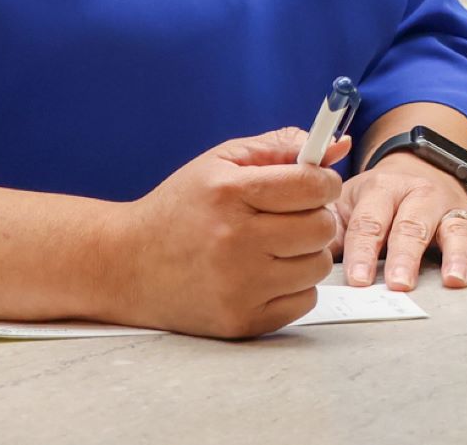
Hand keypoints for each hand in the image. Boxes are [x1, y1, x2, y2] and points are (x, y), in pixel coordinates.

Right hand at [109, 128, 348, 338]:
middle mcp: (235, 241)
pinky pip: (304, 301)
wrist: (128, 265)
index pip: (309, 184)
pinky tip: (268, 273)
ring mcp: (238, 286)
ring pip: (318, 266)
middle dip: (317, 215)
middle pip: (321, 226)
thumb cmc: (180, 208)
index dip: (324, 180)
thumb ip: (279, 147)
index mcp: (229, 193)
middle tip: (294, 215)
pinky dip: (295, 286)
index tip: (316, 183)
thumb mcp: (221, 162)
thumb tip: (339, 145)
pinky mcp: (241, 321)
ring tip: (278, 245)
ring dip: (307, 252)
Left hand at [337, 152, 466, 291]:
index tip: (359, 280)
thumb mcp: (347, 202)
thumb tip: (311, 260)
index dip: (364, 250)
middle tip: (400, 285)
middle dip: (407, 256)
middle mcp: (421, 194)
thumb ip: (331, 229)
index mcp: (383, 189)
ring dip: (457, 255)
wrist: (416, 167)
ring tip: (454, 281)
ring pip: (457, 228)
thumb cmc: (377, 198)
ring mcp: (452, 206)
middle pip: (414, 225)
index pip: (371, 221)